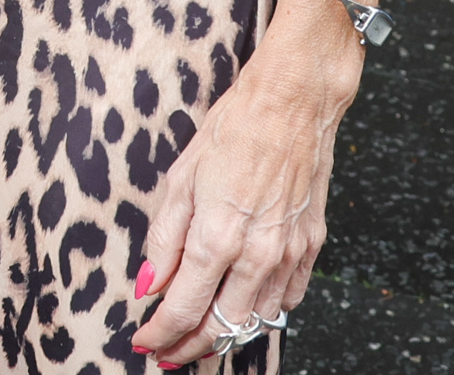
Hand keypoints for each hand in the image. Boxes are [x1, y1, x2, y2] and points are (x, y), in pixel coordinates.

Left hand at [130, 49, 353, 365]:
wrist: (293, 103)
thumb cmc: (233, 128)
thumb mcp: (180, 177)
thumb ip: (163, 238)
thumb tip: (147, 283)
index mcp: (217, 237)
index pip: (183, 308)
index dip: (159, 332)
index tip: (143, 340)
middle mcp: (256, 255)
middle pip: (221, 326)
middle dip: (190, 347)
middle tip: (168, 354)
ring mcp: (288, 253)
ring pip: (256, 320)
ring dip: (226, 336)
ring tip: (201, 340)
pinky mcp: (310, 246)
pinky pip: (287, 299)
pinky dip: (264, 313)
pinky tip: (245, 309)